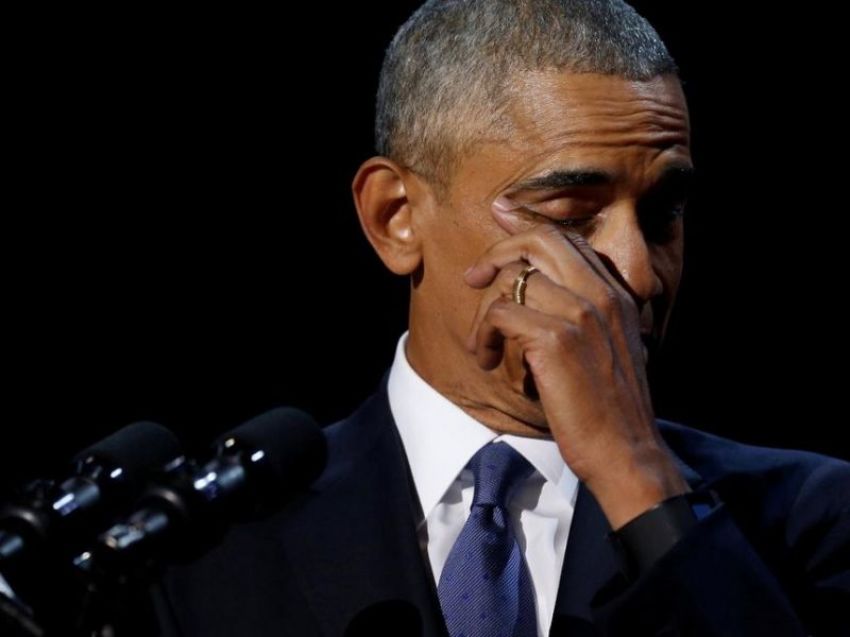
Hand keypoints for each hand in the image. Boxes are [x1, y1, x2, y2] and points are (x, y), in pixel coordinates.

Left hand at [463, 204, 688, 528]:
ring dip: (485, 314)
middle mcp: (602, 294)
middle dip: (499, 250)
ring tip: (486, 347)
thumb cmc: (609, 408)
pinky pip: (501, 313)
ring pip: (512, 280)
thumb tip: (538, 290)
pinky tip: (488, 360)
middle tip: (473, 276)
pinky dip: (484, 336)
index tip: (500, 216)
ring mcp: (581, 314)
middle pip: (540, 240)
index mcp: (616, 294)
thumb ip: (583, 314)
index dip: (527, 225)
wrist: (626, 452)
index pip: (568, 239)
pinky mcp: (557, 339)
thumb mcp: (608, 349)